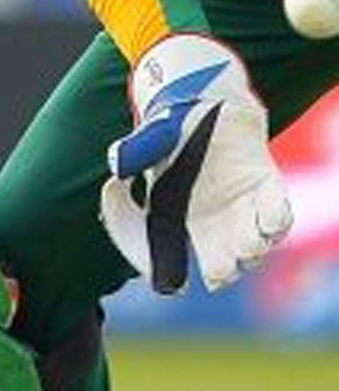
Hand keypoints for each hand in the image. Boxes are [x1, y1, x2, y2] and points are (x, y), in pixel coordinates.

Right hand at [98, 34, 291, 293]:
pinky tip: (271, 219)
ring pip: (253, 245)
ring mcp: (243, 212)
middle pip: (222, 262)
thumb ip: (134, 153)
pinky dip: (276, 220)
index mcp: (176, 220)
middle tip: (222, 269)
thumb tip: (115, 163)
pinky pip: (277, 215)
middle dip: (225, 270)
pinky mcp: (268, 192)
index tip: (177, 285)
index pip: (173, 258)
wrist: (208, 105)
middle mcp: (212, 224)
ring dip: (253, 248)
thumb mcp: (150, 140)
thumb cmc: (173, 127)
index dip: (172, 276)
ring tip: (250, 246)